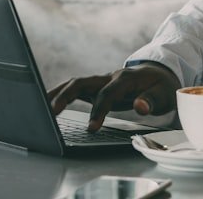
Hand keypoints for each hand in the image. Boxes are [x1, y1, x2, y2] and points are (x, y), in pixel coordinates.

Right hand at [46, 62, 181, 130]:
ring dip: (57, 94)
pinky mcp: (96, 88)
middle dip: (66, 96)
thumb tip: (140, 107)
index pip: (108, 92)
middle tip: (52, 113)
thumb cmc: (161, 86)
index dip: (99, 109)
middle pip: (83, 82)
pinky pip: (75, 90)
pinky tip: (46, 106)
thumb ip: (151, 100)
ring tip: (39, 107)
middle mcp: (109, 76)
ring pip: (75, 83)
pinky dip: (60, 96)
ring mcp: (101, 81)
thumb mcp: (164, 94)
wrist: (160, 74)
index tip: (92, 128)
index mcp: (126, 78)